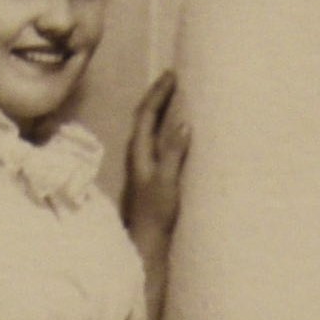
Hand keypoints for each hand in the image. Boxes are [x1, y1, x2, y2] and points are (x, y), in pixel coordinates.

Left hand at [121, 70, 190, 245]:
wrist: (145, 244)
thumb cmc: (155, 216)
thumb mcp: (167, 183)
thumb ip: (173, 154)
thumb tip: (183, 124)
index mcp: (138, 154)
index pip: (145, 115)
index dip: (157, 93)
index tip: (171, 75)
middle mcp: (136, 157)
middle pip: (144, 118)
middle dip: (157, 96)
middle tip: (173, 80)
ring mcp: (141, 167)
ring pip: (148, 130)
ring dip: (159, 111)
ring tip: (174, 97)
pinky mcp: (148, 176)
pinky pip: (154, 142)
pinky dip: (163, 129)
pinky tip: (173, 131)